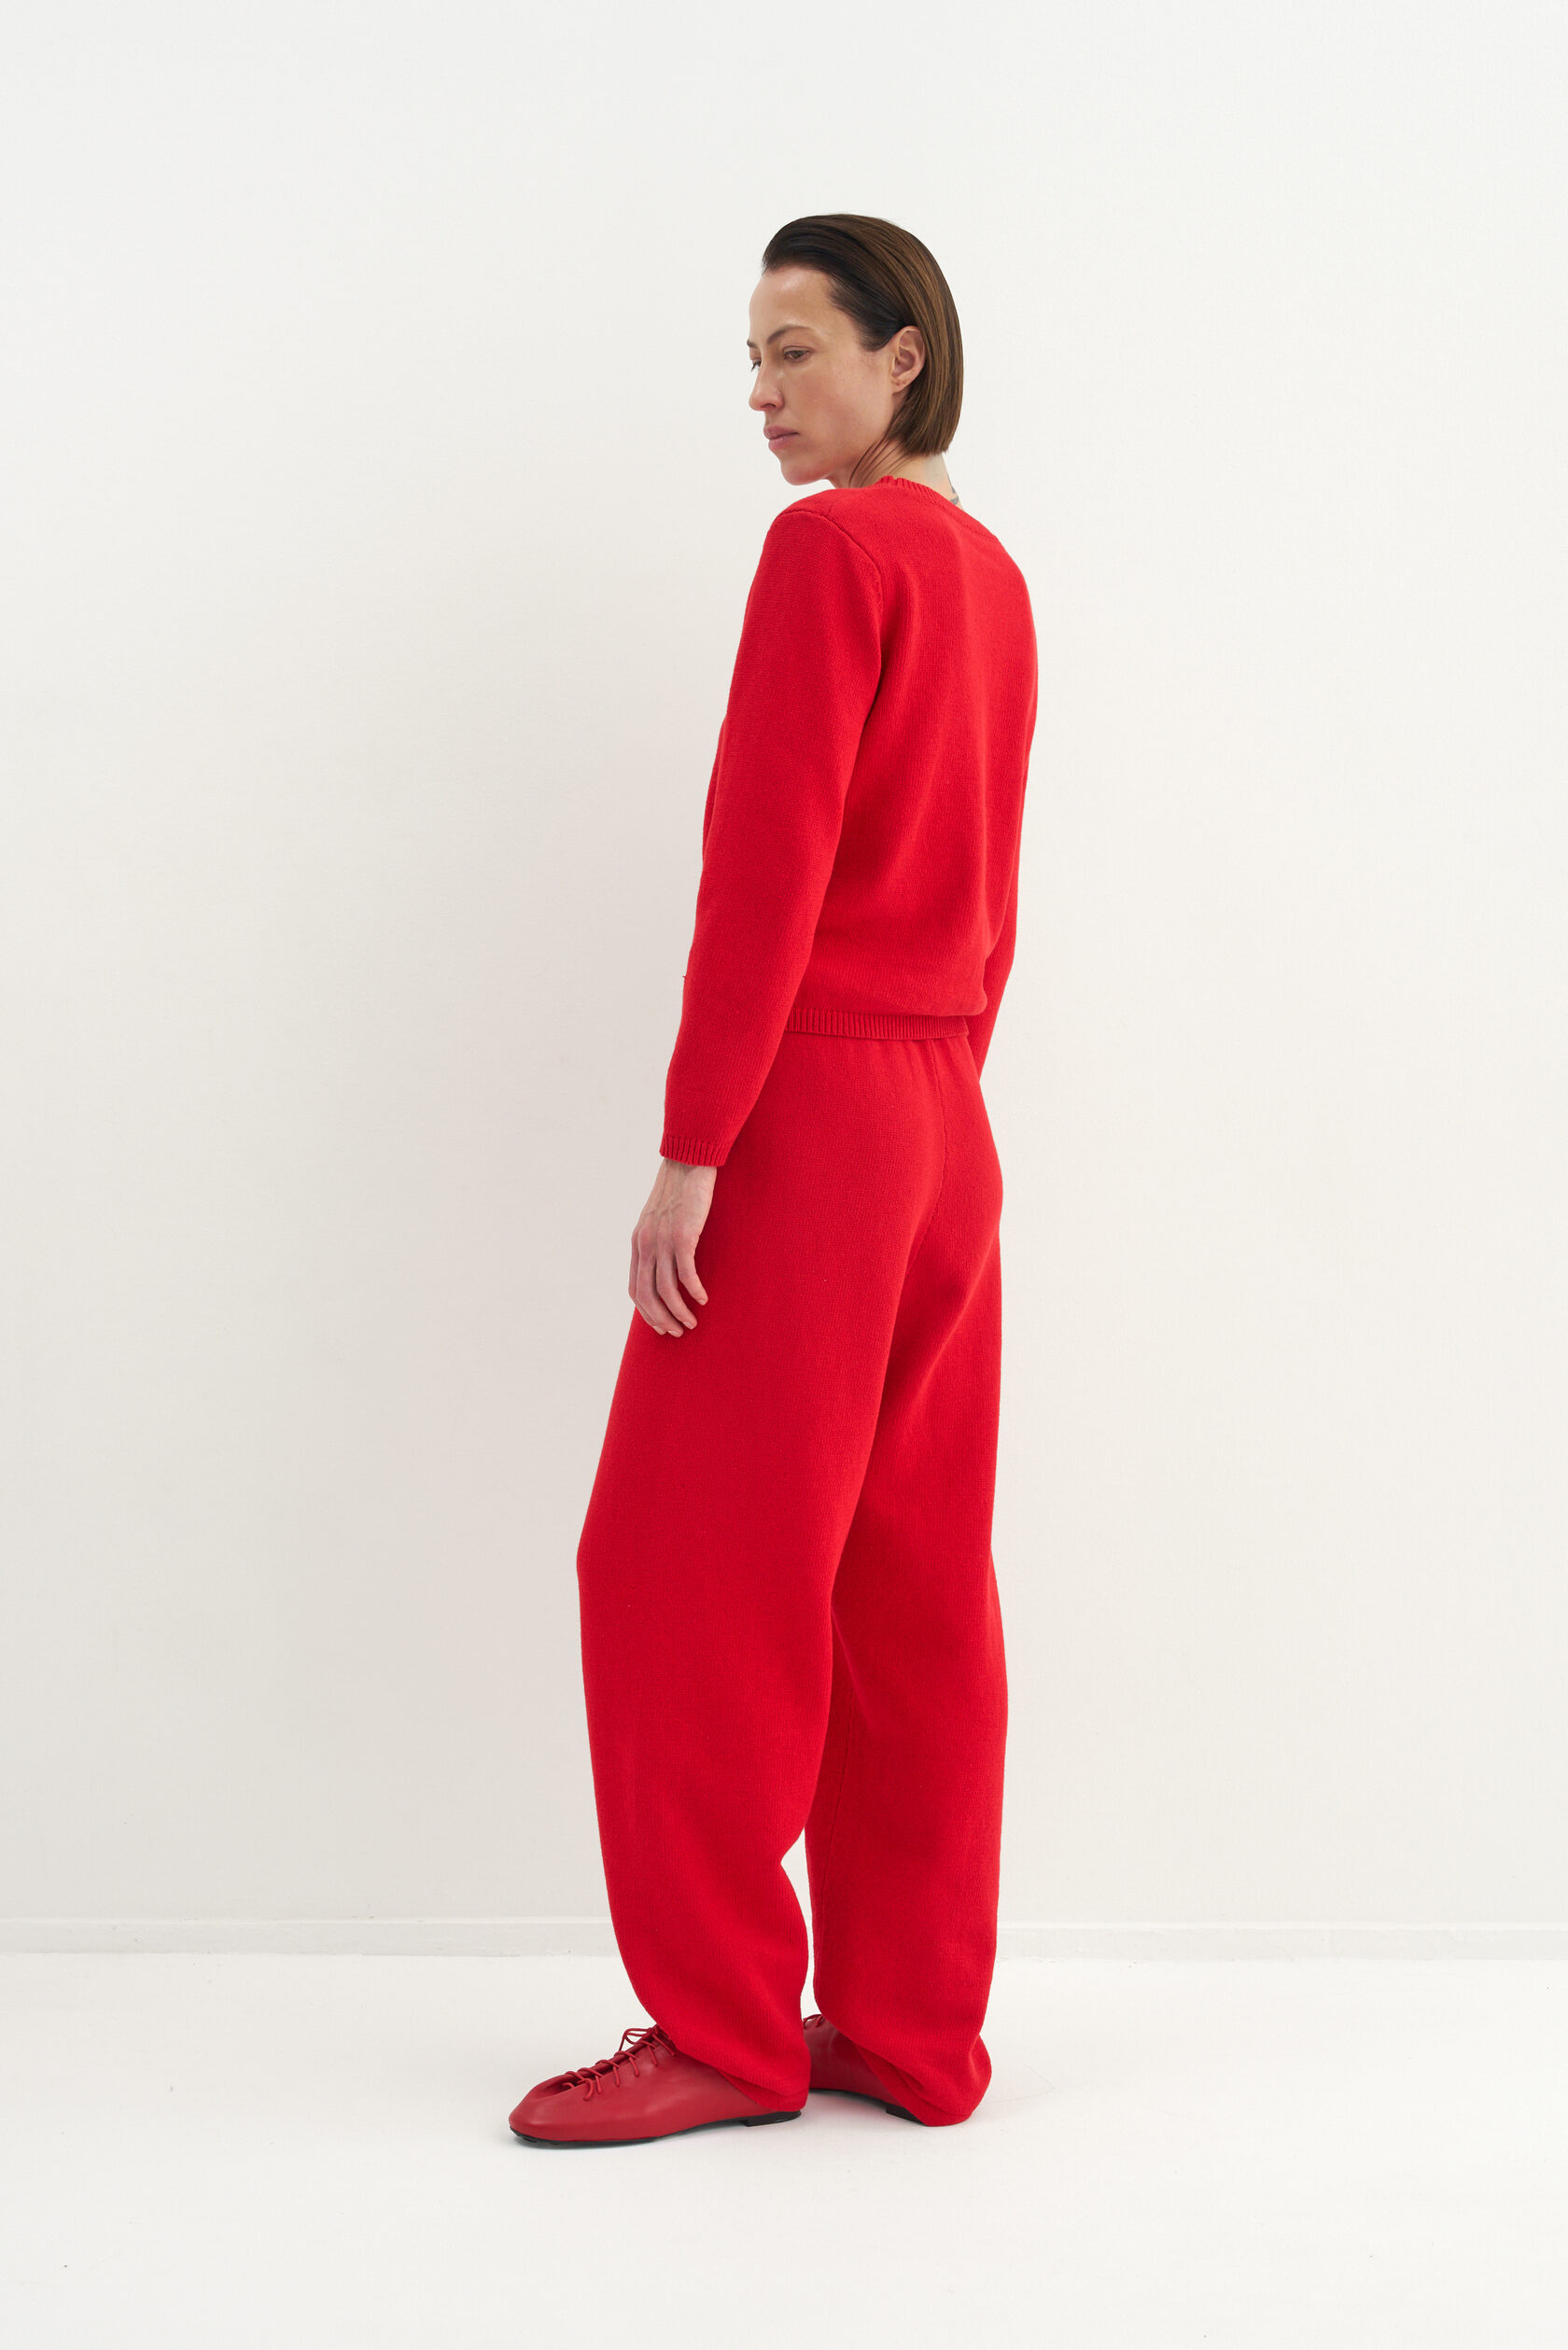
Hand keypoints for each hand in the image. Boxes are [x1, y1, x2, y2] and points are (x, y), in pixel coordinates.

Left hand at [629, 1158, 714, 1334]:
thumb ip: (658, 1242)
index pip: (635, 1288)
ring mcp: (662, 1241)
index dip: (646, 1312)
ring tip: (691, 1323)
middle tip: (677, 1332)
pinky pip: (685, 1273)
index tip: (660, 1325)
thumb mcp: (659, 1220)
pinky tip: (703, 1299)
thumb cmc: (678, 1193)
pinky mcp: (682, 1236)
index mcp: (638, 1243)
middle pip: (647, 1295)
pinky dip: (693, 1291)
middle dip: (661, 1319)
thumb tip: (667, 1265)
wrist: (687, 1164)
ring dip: (678, 1311)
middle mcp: (645, 1245)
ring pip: (665, 1289)